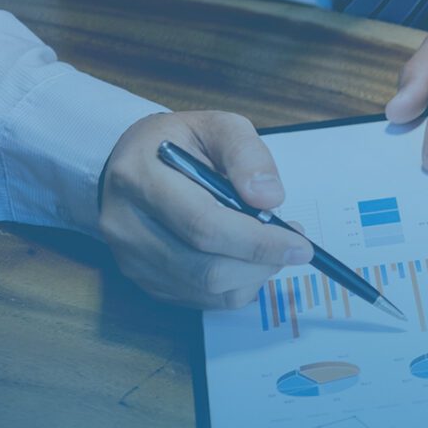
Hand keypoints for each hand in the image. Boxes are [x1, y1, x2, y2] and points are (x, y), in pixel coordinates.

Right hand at [99, 111, 312, 308]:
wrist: (131, 165)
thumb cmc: (180, 144)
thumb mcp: (216, 127)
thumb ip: (246, 155)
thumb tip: (270, 199)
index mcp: (139, 177)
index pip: (204, 225)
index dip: (258, 241)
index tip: (300, 244)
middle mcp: (127, 226)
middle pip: (206, 269)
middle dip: (262, 263)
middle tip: (294, 247)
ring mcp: (132, 260)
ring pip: (208, 291)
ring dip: (253, 276)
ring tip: (271, 248)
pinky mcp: (145, 282)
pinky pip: (203, 300)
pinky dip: (237, 285)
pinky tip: (247, 260)